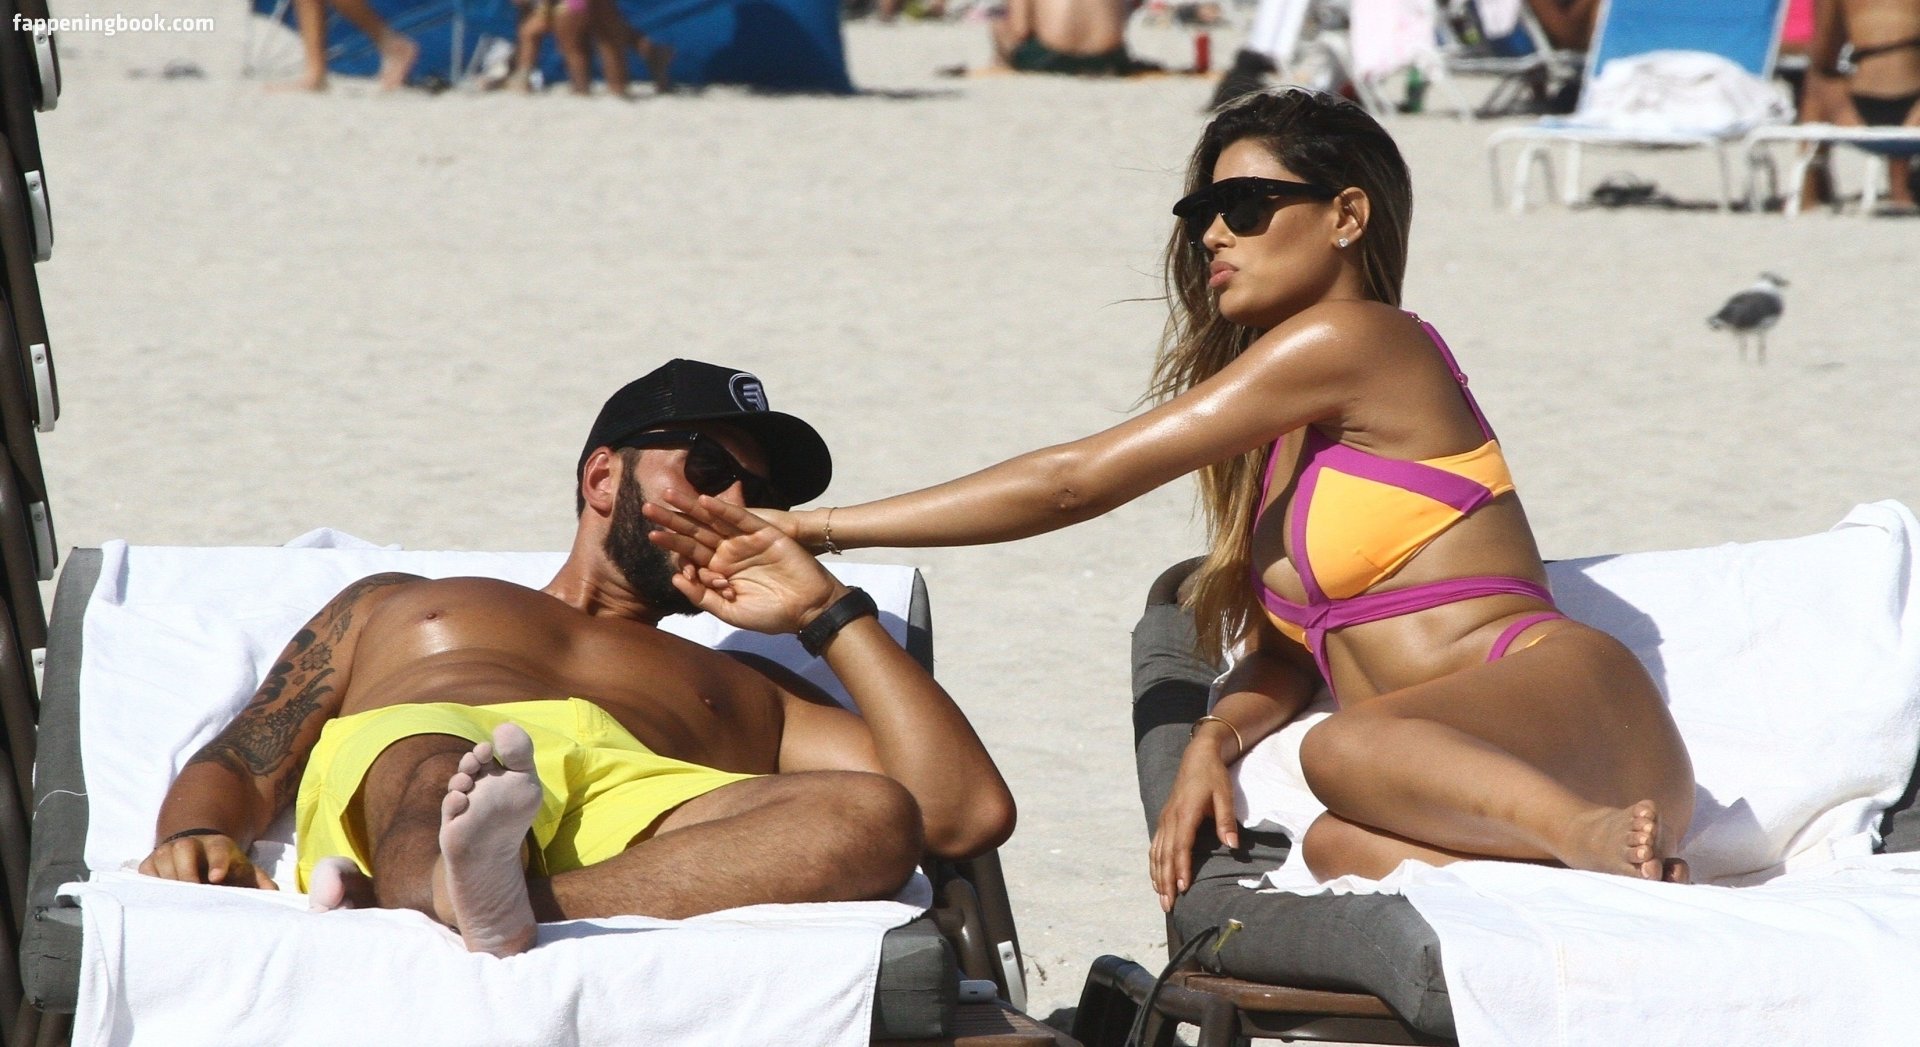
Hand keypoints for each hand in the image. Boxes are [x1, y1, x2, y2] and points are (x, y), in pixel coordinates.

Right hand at [138, 833, 278, 889]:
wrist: (196, 851)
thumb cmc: (223, 867)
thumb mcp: (244, 870)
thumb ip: (260, 881)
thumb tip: (275, 895)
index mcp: (218, 845)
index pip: (218, 849)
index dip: (218, 862)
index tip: (217, 878)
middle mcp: (190, 844)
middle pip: (184, 850)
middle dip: (187, 871)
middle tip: (192, 893)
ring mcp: (167, 851)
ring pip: (162, 860)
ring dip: (168, 880)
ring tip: (176, 901)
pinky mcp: (149, 863)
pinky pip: (145, 873)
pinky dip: (151, 885)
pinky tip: (159, 898)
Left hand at [644, 494, 842, 634]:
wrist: (808, 610)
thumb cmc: (771, 615)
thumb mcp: (730, 611)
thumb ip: (702, 597)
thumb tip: (675, 578)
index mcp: (719, 572)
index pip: (690, 555)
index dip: (672, 546)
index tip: (654, 538)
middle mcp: (729, 553)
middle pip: (695, 533)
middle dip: (672, 520)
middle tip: (647, 507)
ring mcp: (745, 542)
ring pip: (714, 521)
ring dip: (692, 507)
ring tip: (669, 493)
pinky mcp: (764, 534)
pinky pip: (740, 519)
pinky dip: (724, 509)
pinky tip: (705, 500)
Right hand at [1148, 739, 1239, 912]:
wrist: (1198, 755)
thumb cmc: (1213, 776)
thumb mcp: (1225, 795)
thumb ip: (1226, 821)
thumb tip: (1232, 846)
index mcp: (1185, 813)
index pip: (1181, 847)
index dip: (1181, 868)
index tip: (1183, 888)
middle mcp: (1170, 818)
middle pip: (1165, 855)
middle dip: (1165, 882)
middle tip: (1168, 905)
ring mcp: (1164, 819)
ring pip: (1157, 853)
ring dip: (1158, 876)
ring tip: (1161, 898)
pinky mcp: (1164, 819)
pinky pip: (1155, 845)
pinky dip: (1155, 864)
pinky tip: (1157, 877)